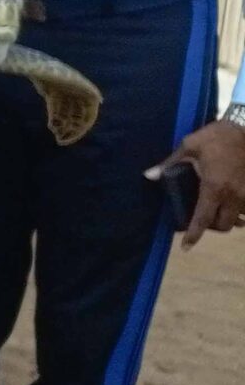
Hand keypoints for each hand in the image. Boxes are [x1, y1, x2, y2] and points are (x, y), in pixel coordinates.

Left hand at [148, 120, 244, 248]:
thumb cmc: (216, 137)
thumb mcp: (189, 146)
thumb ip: (169, 164)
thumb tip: (149, 176)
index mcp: (214, 188)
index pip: (203, 218)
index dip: (194, 235)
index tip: (186, 247)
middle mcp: (233, 196)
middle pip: (223, 225)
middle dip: (211, 228)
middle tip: (199, 221)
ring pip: (239, 219)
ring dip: (227, 220)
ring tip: (216, 214)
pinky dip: (240, 212)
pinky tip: (232, 207)